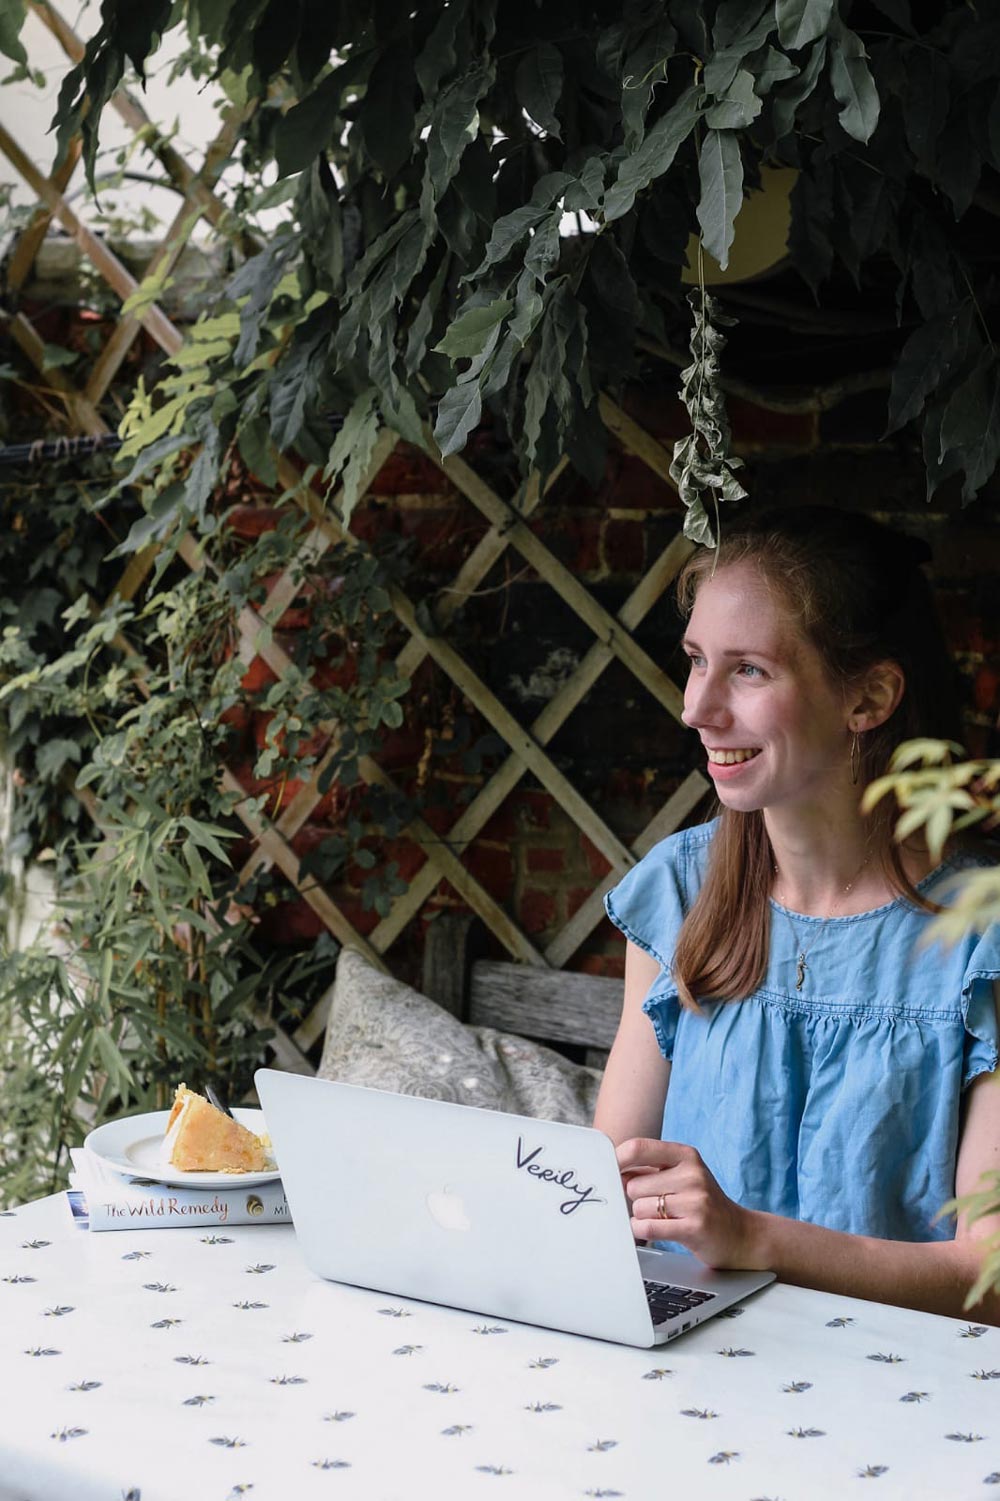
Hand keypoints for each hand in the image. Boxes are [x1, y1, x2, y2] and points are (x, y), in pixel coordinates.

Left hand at [616, 1137, 762, 1269]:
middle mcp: (692, 1174)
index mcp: (686, 1155)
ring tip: (665, 1219)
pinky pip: (648, 1228)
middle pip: (634, 1185)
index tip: (610, 1172)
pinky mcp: (695, 1227)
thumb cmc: (701, 1203)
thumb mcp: (680, 1176)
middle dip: (637, 1199)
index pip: (638, 1148)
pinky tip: (656, 1230)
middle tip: (657, 1205)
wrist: (740, 1234)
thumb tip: (613, 1169)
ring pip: (639, 1208)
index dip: (617, 1161)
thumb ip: (648, 1170)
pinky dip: (643, 1231)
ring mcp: (695, 1200)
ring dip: (643, 1217)